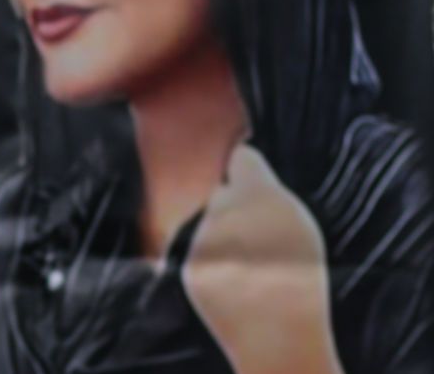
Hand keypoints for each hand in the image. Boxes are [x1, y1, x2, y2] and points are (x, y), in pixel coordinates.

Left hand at [182, 145, 344, 373]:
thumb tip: (244, 168)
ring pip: (211, 229)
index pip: (242, 159)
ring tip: (252, 271)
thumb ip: (269, 196)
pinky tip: (237, 288)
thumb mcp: (300, 226)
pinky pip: (202, 258)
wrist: (277, 331)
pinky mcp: (190, 265)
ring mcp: (203, 237)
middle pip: (223, 196)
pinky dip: (215, 269)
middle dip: (233, 210)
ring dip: (224, 242)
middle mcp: (224, 209)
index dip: (245, 170)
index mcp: (258, 193)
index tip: (245, 172)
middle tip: (257, 238)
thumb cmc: (299, 277)